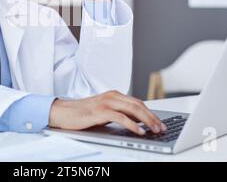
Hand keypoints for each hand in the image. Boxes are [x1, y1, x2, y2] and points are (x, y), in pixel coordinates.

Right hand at [48, 90, 166, 134]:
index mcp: (114, 95)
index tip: (160, 123)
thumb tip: (137, 122)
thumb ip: (119, 113)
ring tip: (155, 130)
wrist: (64, 112)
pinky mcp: (100, 111)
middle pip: (138, 105)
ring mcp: (106, 102)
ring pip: (133, 109)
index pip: (137, 102)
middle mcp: (112, 96)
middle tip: (162, 128)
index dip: (150, 113)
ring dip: (147, 120)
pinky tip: (139, 131)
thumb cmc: (83, 113)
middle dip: (152, 117)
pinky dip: (133, 125)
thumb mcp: (104, 111)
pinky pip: (121, 118)